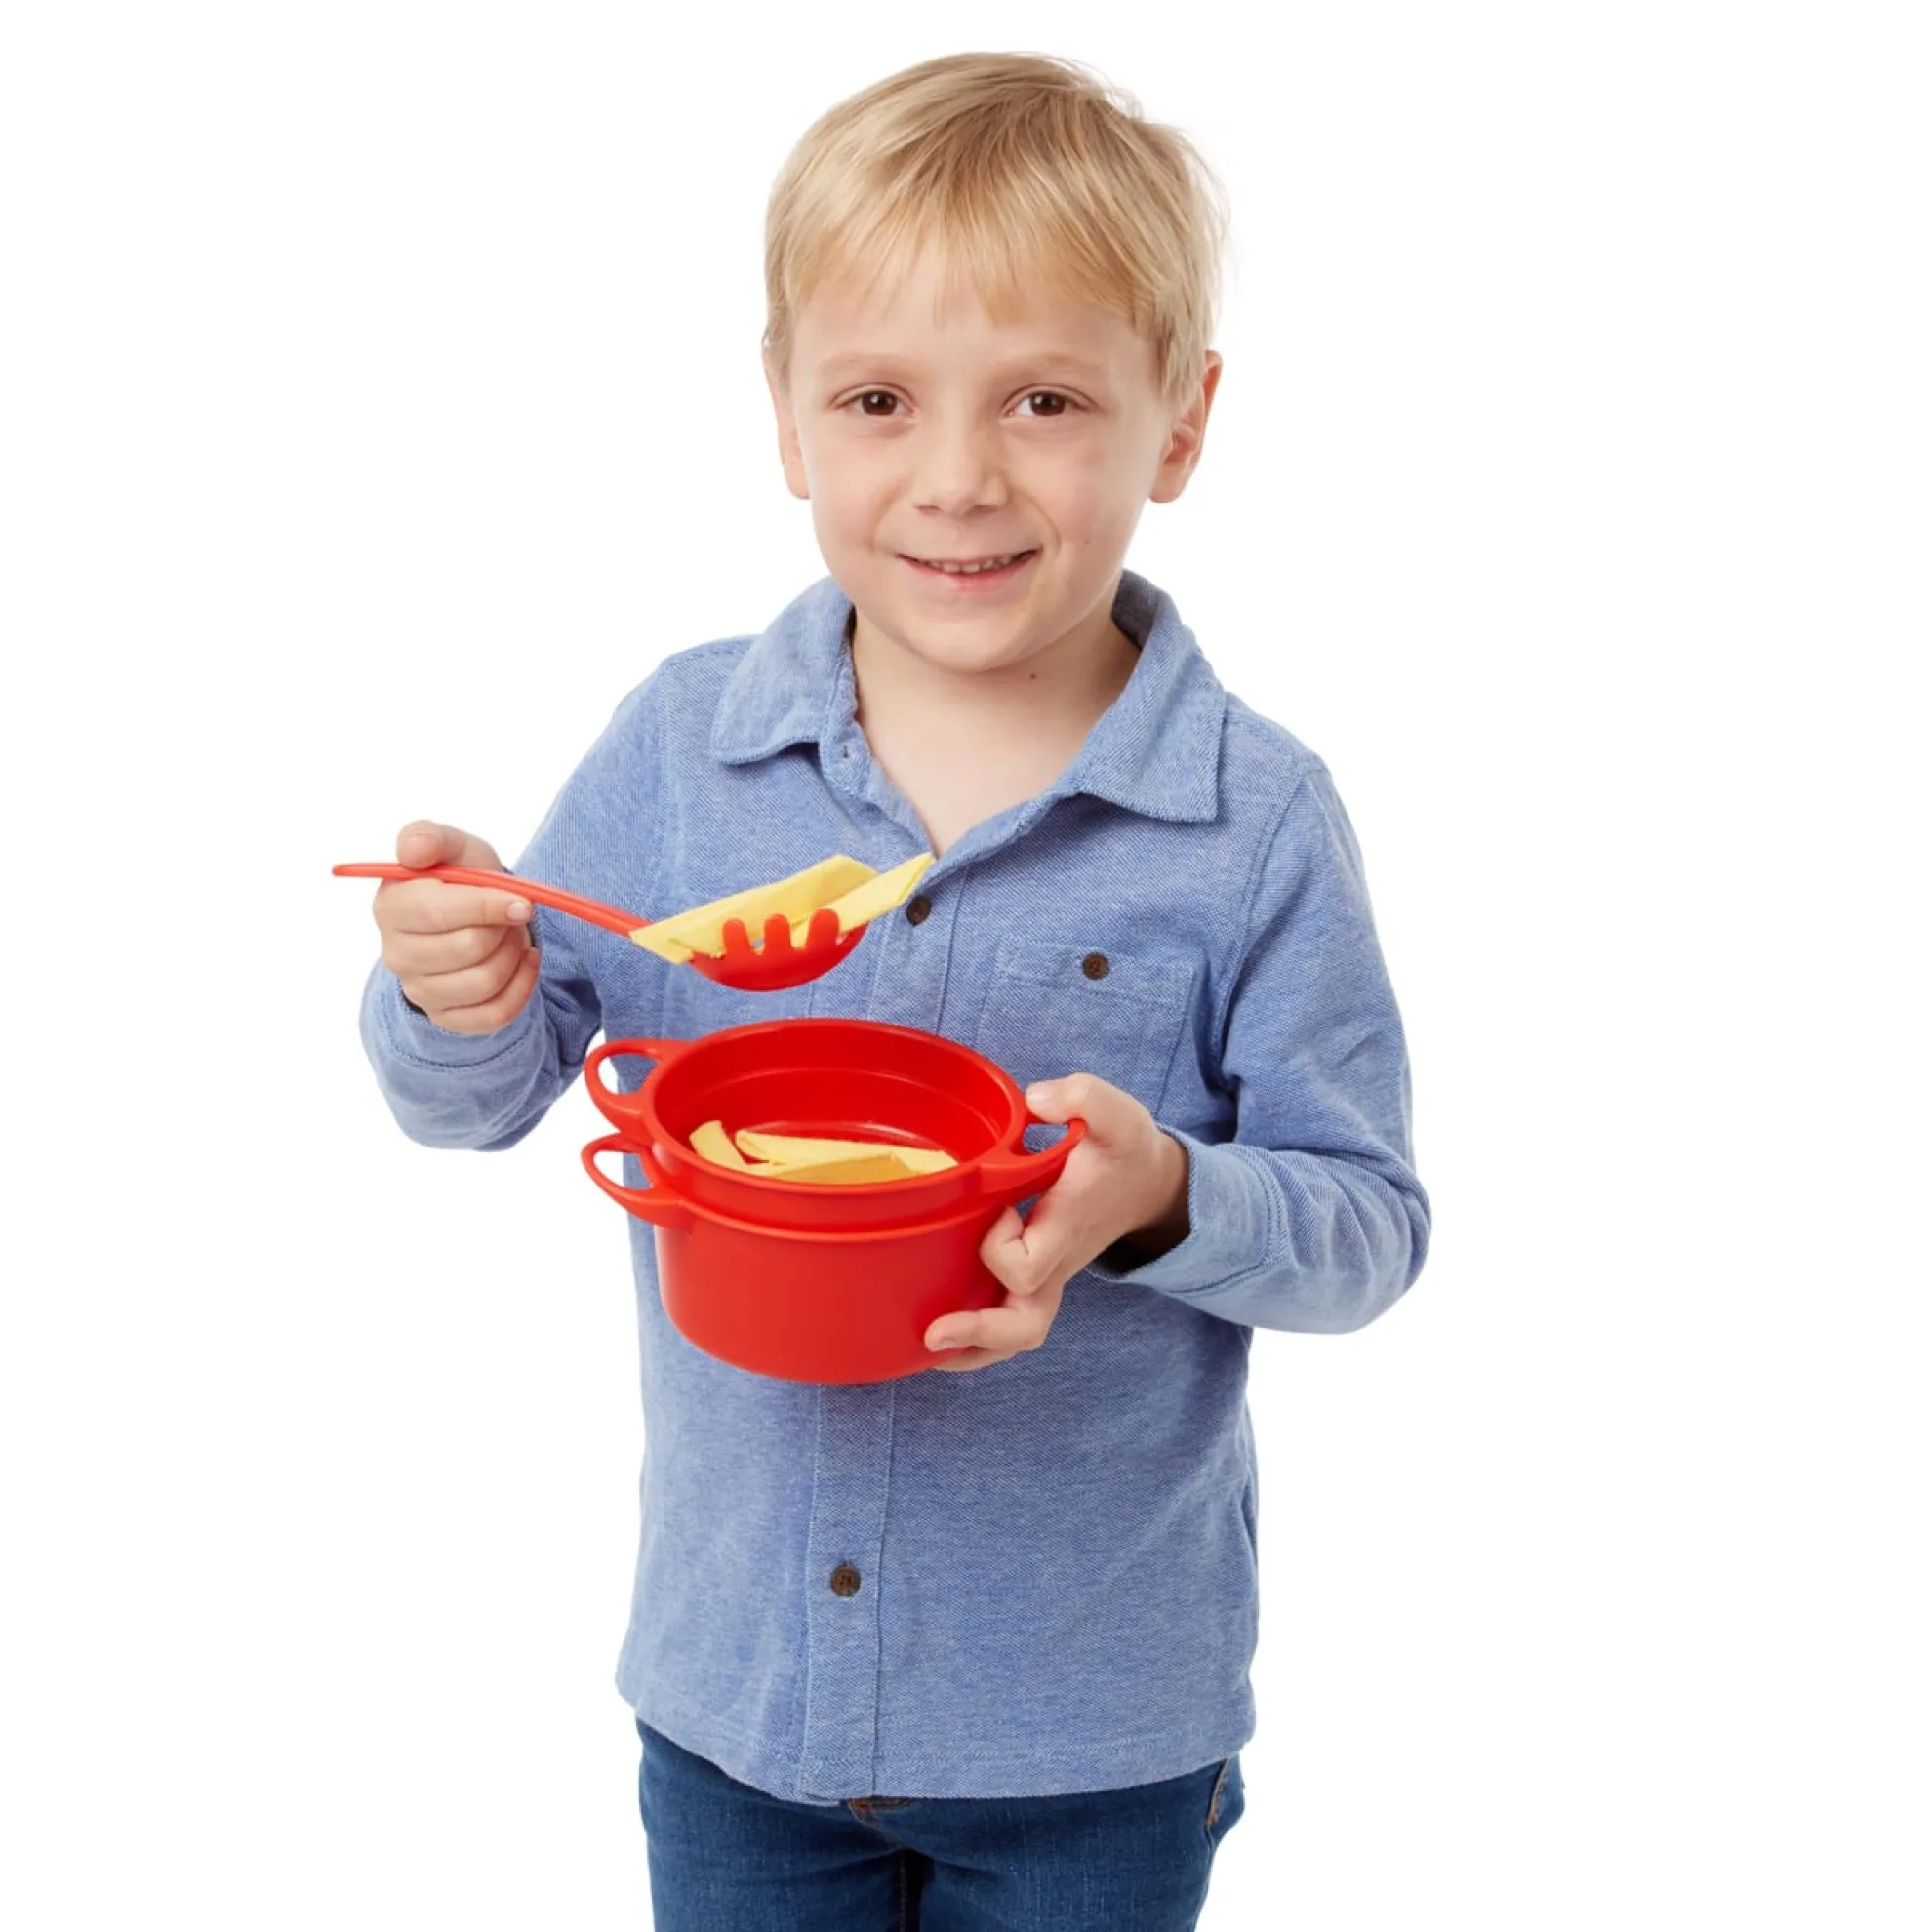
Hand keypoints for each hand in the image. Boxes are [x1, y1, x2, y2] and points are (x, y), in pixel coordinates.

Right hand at [371, 820, 539, 1034]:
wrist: (474, 916)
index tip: (520, 902)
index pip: (438, 913)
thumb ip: (430, 838)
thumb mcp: (452, 847)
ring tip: (511, 936)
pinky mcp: (446, 1017)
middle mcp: (396, 954)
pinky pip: (494, 1015)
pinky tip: (523, 963)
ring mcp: (419, 990)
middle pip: (468, 949)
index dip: (486, 907)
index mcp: (391, 907)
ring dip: (513, 955)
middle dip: (503, 929)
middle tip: (510, 915)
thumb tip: (412, 850)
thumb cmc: (461, 878)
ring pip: (485, 982)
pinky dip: (521, 987)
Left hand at [924, 1074, 1190, 1372]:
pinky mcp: (1034, 1278)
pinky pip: (1005, 1325)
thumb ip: (1083, 1096)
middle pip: (1024, 1327)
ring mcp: (1045, 1279)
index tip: (1001, 1207)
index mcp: (1065, 1231)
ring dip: (970, 1350)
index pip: (1026, 1267)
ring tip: (922, 1347)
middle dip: (979, 1334)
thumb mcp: (1115, 1113)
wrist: (1149, 1184)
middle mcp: (1055, 1266)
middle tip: (934, 1330)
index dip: (1001, 1246)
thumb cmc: (1125, 1151)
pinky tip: (934, 1333)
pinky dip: (972, 1338)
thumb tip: (1037, 1099)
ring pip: (1013, 1338)